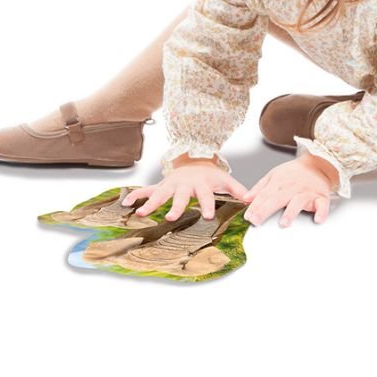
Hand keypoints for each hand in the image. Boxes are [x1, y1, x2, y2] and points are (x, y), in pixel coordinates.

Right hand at [121, 157, 249, 220]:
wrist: (194, 159)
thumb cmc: (209, 174)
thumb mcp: (224, 180)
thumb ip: (238, 190)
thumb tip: (251, 201)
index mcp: (201, 185)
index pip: (206, 196)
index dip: (207, 205)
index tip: (207, 216)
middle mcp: (184, 185)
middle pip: (180, 196)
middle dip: (176, 206)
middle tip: (172, 217)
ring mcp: (171, 185)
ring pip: (160, 194)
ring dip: (151, 203)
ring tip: (142, 213)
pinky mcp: (161, 185)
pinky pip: (146, 190)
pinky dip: (136, 196)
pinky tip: (125, 203)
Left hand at [241, 153, 335, 227]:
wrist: (318, 163)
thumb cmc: (294, 172)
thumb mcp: (274, 175)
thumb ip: (259, 188)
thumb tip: (246, 198)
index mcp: (279, 183)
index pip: (265, 195)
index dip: (256, 206)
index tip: (248, 216)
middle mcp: (292, 188)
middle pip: (277, 199)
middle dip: (266, 210)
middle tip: (256, 221)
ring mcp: (307, 193)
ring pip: (298, 202)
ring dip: (291, 212)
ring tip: (284, 223)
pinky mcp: (321, 197)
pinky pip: (322, 205)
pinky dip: (321, 212)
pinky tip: (318, 219)